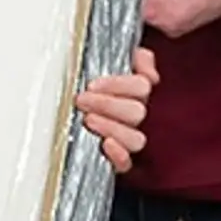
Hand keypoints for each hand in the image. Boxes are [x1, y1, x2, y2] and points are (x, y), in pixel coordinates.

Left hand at [76, 47, 159, 172]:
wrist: (79, 121)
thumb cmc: (96, 92)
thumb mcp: (113, 67)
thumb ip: (135, 59)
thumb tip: (141, 56)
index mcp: (138, 92)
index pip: (142, 85)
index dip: (118, 84)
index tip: (92, 84)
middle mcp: (139, 116)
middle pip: (137, 112)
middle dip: (107, 104)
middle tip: (82, 100)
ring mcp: (131, 139)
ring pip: (136, 138)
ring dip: (112, 128)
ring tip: (89, 120)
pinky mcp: (121, 161)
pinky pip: (127, 163)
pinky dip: (119, 155)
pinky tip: (106, 145)